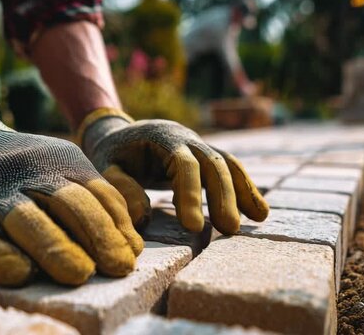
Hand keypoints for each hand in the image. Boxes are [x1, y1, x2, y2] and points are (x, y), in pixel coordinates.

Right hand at [0, 98, 142, 286]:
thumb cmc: (29, 167)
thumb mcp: (66, 168)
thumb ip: (97, 202)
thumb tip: (134, 247)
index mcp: (62, 163)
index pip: (96, 193)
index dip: (116, 224)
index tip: (131, 254)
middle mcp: (31, 175)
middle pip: (68, 203)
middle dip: (97, 235)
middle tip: (118, 267)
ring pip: (27, 219)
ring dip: (56, 247)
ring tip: (81, 273)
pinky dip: (0, 256)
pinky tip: (21, 273)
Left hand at [78, 109, 269, 233]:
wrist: (119, 133)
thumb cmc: (111, 154)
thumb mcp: (105, 167)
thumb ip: (120, 188)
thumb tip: (142, 217)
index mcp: (161, 137)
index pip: (183, 164)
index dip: (190, 194)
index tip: (193, 226)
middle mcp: (185, 137)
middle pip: (212, 163)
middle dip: (224, 195)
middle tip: (229, 229)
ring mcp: (198, 143)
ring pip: (227, 163)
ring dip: (243, 190)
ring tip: (258, 219)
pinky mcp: (205, 155)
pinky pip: (229, 168)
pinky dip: (245, 188)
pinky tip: (259, 213)